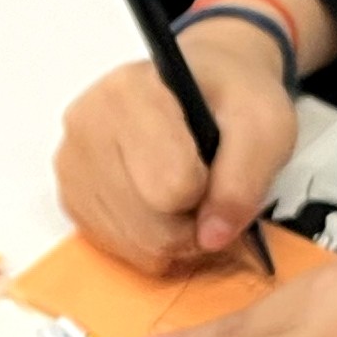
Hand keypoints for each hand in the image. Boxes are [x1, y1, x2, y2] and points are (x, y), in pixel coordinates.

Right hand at [57, 23, 300, 274]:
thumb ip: (246, 180)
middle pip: (151, 225)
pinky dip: (153, 241)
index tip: (218, 162)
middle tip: (210, 186)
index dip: (212, 189)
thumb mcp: (265, 124)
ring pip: (137, 244)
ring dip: (177, 236)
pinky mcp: (71, 197)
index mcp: (128, 92)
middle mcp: (85, 125)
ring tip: (190, 194)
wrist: (203, 87)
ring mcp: (71, 164)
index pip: (173, 186)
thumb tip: (212, 238)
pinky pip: (120, 249)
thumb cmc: (231, 98)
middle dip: (195, 222)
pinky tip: (163, 204)